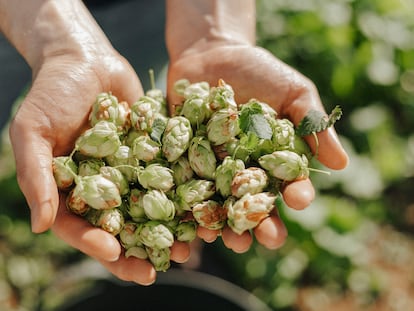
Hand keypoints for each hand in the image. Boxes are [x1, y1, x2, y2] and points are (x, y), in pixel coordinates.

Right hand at [9, 49, 189, 284]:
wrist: (87, 57)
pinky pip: (170, 176)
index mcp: (71, 188)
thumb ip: (36, 175)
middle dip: (138, 248)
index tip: (115, 254)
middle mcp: (103, 184)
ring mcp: (130, 170)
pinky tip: (202, 207)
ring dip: (167, 228)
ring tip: (188, 247)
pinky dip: (185, 193)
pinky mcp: (154, 152)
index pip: (80, 224)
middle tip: (158, 269)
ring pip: (150, 206)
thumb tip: (40, 224)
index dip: (95, 242)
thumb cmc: (52, 91)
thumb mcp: (33, 130)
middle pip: (120, 225)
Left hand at [166, 42, 348, 251]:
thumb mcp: (293, 92)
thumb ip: (313, 125)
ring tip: (230, 239)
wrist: (212, 53)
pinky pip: (185, 188)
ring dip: (226, 226)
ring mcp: (211, 170)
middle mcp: (243, 172)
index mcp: (273, 161)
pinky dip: (189, 206)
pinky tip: (193, 221)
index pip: (289, 184)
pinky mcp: (182, 163)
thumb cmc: (260, 72)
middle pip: (254, 205)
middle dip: (263, 224)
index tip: (301, 198)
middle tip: (268, 238)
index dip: (297, 193)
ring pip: (220, 206)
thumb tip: (343, 164)